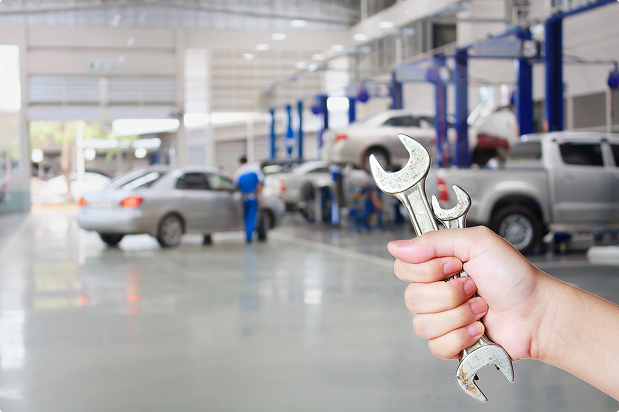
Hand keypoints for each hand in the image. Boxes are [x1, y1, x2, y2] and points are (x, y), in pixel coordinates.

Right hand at [388, 226, 551, 361]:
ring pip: (422, 324)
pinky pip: (436, 346)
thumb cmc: (515, 277)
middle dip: (449, 294)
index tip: (454, 264)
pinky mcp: (451, 342)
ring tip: (481, 309)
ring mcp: (443, 318)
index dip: (427, 270)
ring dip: (458, 316)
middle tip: (474, 287)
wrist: (538, 313)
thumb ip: (434, 240)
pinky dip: (461, 337)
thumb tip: (396, 246)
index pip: (403, 268)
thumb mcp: (477, 242)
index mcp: (437, 265)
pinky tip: (479, 329)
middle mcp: (436, 290)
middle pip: (412, 298)